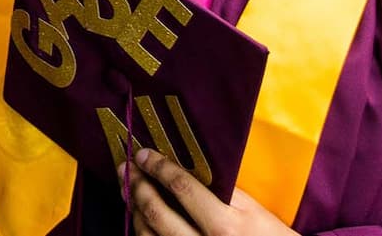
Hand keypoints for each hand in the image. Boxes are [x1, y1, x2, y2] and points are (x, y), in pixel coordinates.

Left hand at [121, 149, 296, 235]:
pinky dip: (142, 233)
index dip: (159, 168)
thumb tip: (186, 169)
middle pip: (156, 213)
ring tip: (130, 192)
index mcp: (224, 227)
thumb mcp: (254, 212)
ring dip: (134, 210)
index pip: (182, 189)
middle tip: (127, 169)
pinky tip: (141, 219)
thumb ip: (223, 191)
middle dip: (137, 186)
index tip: (144, 154)